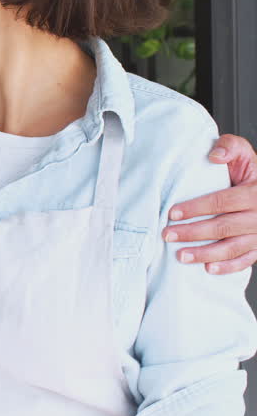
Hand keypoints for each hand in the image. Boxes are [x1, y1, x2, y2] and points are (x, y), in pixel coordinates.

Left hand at [164, 134, 256, 273]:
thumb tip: (214, 156)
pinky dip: (228, 267)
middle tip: (168, 234)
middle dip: (193, 232)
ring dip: (206, 254)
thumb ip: (229, 147)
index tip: (173, 213)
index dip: (197, 207)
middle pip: (224, 226)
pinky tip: (209, 269)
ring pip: (233, 247)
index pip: (223, 201)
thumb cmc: (249, 170)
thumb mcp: (242, 151)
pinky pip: (246, 260)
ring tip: (181, 255)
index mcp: (254, 192)